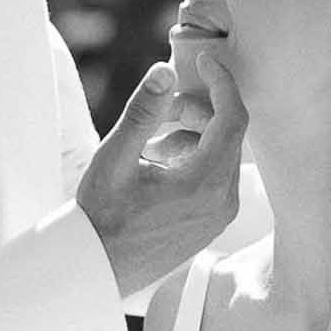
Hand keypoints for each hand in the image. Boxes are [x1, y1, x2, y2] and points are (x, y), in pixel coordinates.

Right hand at [77, 51, 246, 298]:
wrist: (97, 268)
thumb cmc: (102, 216)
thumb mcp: (115, 158)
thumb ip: (143, 112)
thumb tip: (164, 71)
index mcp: (206, 184)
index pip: (232, 117)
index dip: (221, 82)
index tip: (203, 61)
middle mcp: (223, 201)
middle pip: (226, 134)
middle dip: (195, 112)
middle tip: (158, 110)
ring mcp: (220, 216)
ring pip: (220, 155)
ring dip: (189, 137)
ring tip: (148, 147)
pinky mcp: (212, 223)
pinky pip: (214, 177)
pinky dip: (191, 160)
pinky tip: (156, 168)